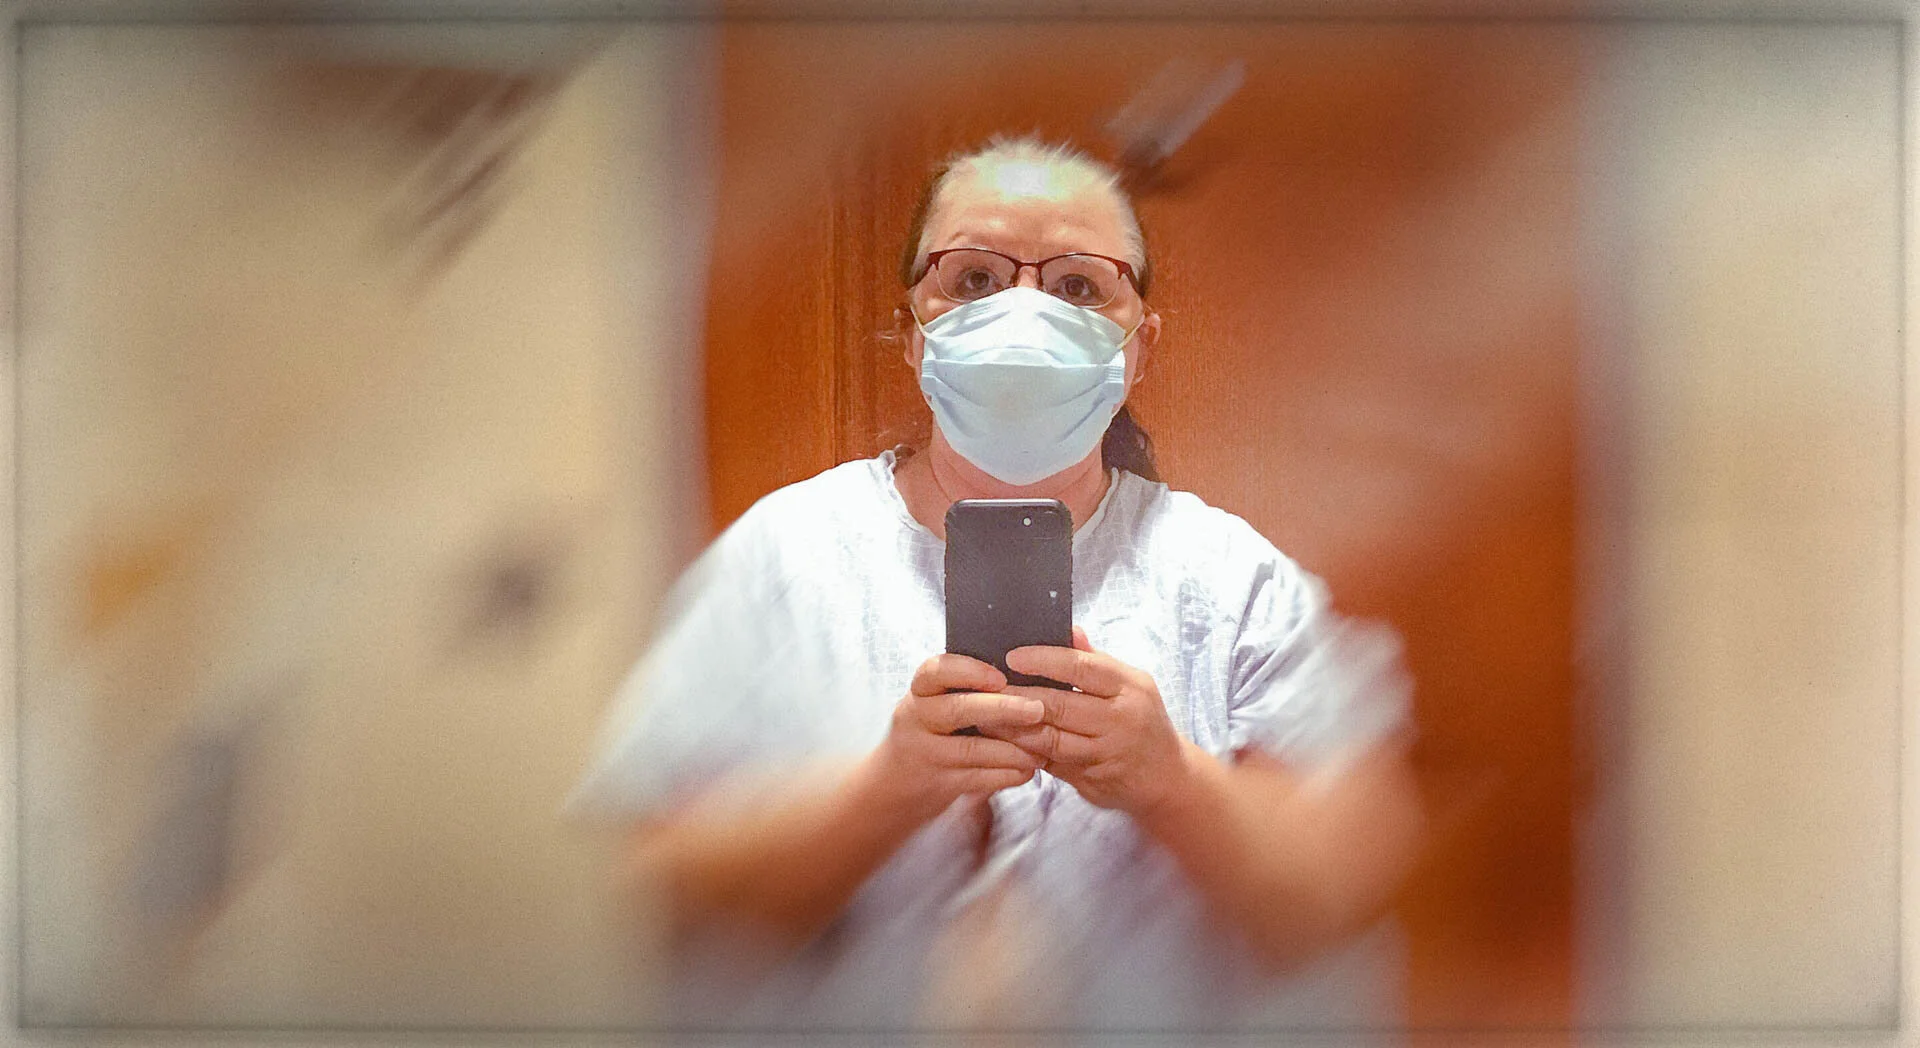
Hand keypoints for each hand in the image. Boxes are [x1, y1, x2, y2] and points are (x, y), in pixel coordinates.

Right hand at [865, 654, 1047, 823]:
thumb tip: (1027, 671)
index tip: (1001, 677)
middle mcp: (916, 718)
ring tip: (1043, 749)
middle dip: (1002, 709)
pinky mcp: (937, 783)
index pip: (936, 670)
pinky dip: (1006, 775)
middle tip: (1038, 709)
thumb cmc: (931, 731)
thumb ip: (969, 688)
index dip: (969, 671)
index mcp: (921, 690)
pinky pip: (976, 778)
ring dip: (1011, 749)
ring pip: (970, 749)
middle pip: (958, 709)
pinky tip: (1028, 770)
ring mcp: (924, 753)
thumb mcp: (937, 702)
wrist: (895, 783)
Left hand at [983, 627, 1193, 818]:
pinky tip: (1003, 742)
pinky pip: (1052, 764)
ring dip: (1014, 728)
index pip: (1082, 667)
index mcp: (1129, 687)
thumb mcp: (1130, 685)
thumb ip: (1096, 661)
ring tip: (986, 715)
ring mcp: (1108, 753)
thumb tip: (1068, 629)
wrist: (1170, 778)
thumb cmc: (1142, 721)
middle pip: (1061, 705)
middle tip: (987, 687)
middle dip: (1019, 696)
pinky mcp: (1094, 780)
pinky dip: (1025, 752)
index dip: (1044, 660)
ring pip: (1052, 739)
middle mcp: (1122, 719)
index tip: (1011, 657)